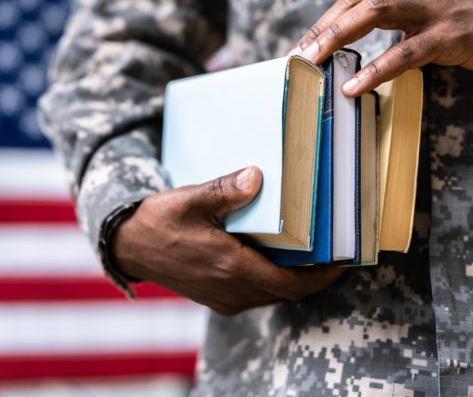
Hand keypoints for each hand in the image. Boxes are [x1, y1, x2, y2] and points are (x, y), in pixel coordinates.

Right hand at [111, 166, 344, 315]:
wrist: (128, 245)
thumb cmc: (158, 222)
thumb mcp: (191, 200)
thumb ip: (225, 190)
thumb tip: (257, 175)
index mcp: (231, 268)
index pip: (292, 285)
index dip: (323, 277)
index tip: (344, 261)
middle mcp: (231, 290)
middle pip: (287, 292)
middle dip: (314, 276)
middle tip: (334, 252)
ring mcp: (223, 297)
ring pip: (272, 294)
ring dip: (293, 279)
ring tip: (311, 253)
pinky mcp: (216, 297)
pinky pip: (255, 293)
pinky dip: (272, 280)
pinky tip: (276, 257)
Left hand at [293, 0, 472, 95]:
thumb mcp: (430, 11)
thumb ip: (398, 21)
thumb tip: (360, 47)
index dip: (325, 22)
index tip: (303, 46)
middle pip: (356, 2)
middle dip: (323, 29)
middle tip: (299, 56)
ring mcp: (433, 9)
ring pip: (374, 14)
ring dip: (338, 38)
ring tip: (314, 63)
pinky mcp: (451, 34)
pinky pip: (407, 52)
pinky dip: (377, 69)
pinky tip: (355, 86)